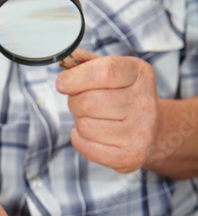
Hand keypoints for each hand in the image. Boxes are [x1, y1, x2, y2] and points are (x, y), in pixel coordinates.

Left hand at [56, 49, 158, 172]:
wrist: (151, 131)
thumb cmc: (124, 96)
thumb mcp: (113, 72)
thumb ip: (88, 63)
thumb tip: (66, 58)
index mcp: (141, 75)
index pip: (103, 72)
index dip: (75, 77)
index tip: (62, 83)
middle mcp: (144, 103)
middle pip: (88, 102)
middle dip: (74, 101)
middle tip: (80, 102)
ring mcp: (140, 132)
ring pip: (84, 125)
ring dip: (79, 121)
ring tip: (93, 118)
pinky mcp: (130, 156)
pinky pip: (86, 146)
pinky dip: (79, 139)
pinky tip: (92, 134)